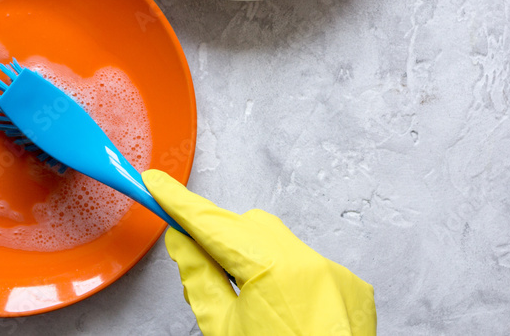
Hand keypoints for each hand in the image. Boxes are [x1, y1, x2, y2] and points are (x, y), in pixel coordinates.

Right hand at [143, 169, 375, 335]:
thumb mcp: (223, 328)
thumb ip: (199, 279)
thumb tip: (182, 243)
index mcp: (274, 270)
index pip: (213, 224)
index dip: (180, 204)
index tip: (157, 186)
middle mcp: (311, 263)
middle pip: (248, 225)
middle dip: (218, 235)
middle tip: (190, 251)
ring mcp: (336, 274)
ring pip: (279, 240)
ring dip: (252, 254)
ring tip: (239, 293)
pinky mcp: (351, 288)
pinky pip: (307, 262)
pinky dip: (284, 274)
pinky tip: (275, 303)